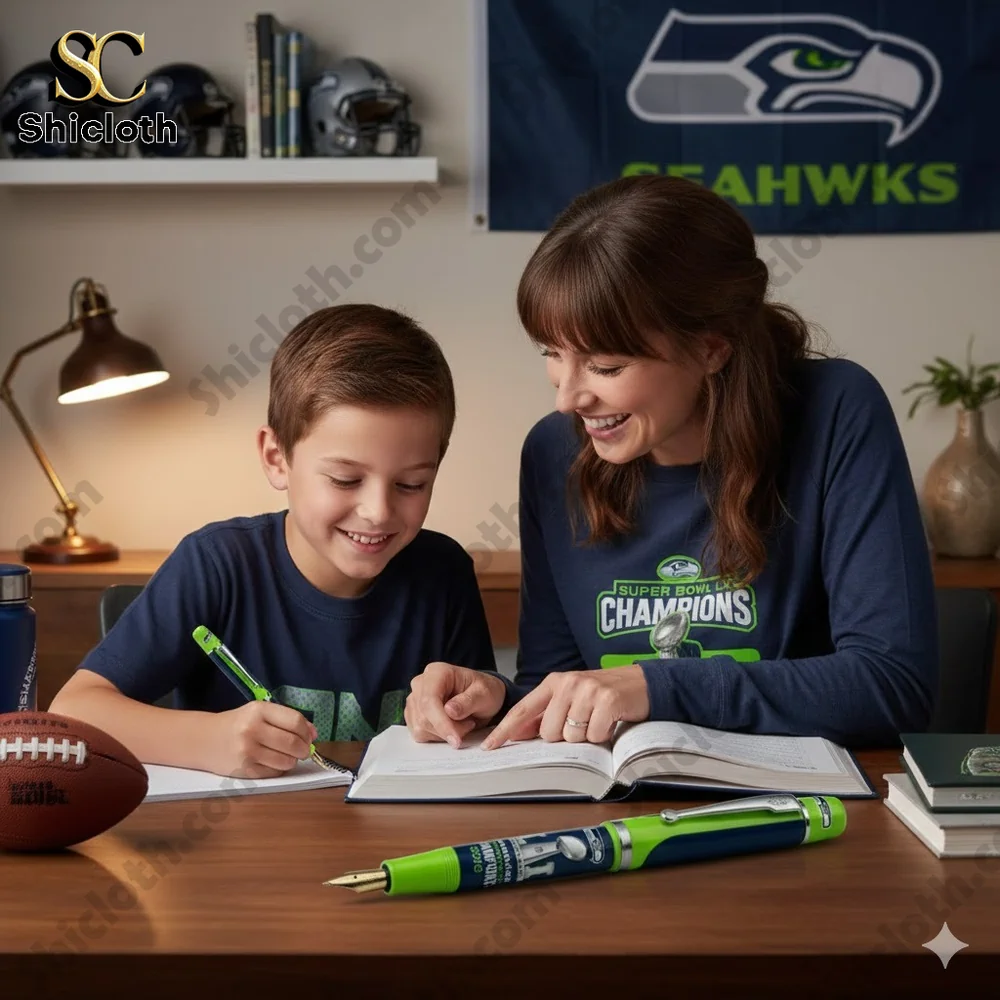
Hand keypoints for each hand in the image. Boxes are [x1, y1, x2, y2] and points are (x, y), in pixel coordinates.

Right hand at [206, 701, 317, 778]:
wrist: (203, 740)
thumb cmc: (237, 724)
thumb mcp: (259, 713)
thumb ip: (287, 719)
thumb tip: (314, 733)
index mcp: (259, 710)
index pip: (295, 721)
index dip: (307, 732)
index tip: (310, 737)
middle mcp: (252, 729)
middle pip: (293, 743)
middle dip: (303, 749)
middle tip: (302, 750)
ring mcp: (247, 751)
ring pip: (286, 761)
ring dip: (292, 761)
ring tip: (285, 756)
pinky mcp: (244, 770)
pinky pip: (274, 773)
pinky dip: (279, 769)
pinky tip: (272, 762)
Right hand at [405, 662, 507, 747]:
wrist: (480, 695)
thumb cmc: (482, 691)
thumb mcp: (484, 694)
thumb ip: (468, 701)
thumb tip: (449, 711)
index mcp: (437, 672)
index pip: (429, 700)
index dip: (441, 722)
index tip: (456, 739)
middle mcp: (421, 683)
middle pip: (424, 717)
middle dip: (448, 729)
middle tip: (470, 725)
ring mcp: (415, 699)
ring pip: (421, 728)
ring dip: (444, 733)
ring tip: (463, 722)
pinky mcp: (414, 714)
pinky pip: (420, 734)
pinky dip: (438, 736)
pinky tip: (451, 726)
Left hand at [481, 665, 649, 749]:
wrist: (641, 682)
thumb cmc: (603, 694)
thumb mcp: (571, 697)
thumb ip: (546, 713)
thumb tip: (519, 732)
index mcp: (555, 682)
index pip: (523, 709)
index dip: (505, 729)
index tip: (490, 745)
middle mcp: (568, 683)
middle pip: (548, 732)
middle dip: (564, 736)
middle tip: (582, 723)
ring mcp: (588, 691)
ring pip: (571, 736)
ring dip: (585, 736)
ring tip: (597, 721)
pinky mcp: (608, 701)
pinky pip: (594, 736)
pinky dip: (603, 736)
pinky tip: (609, 722)